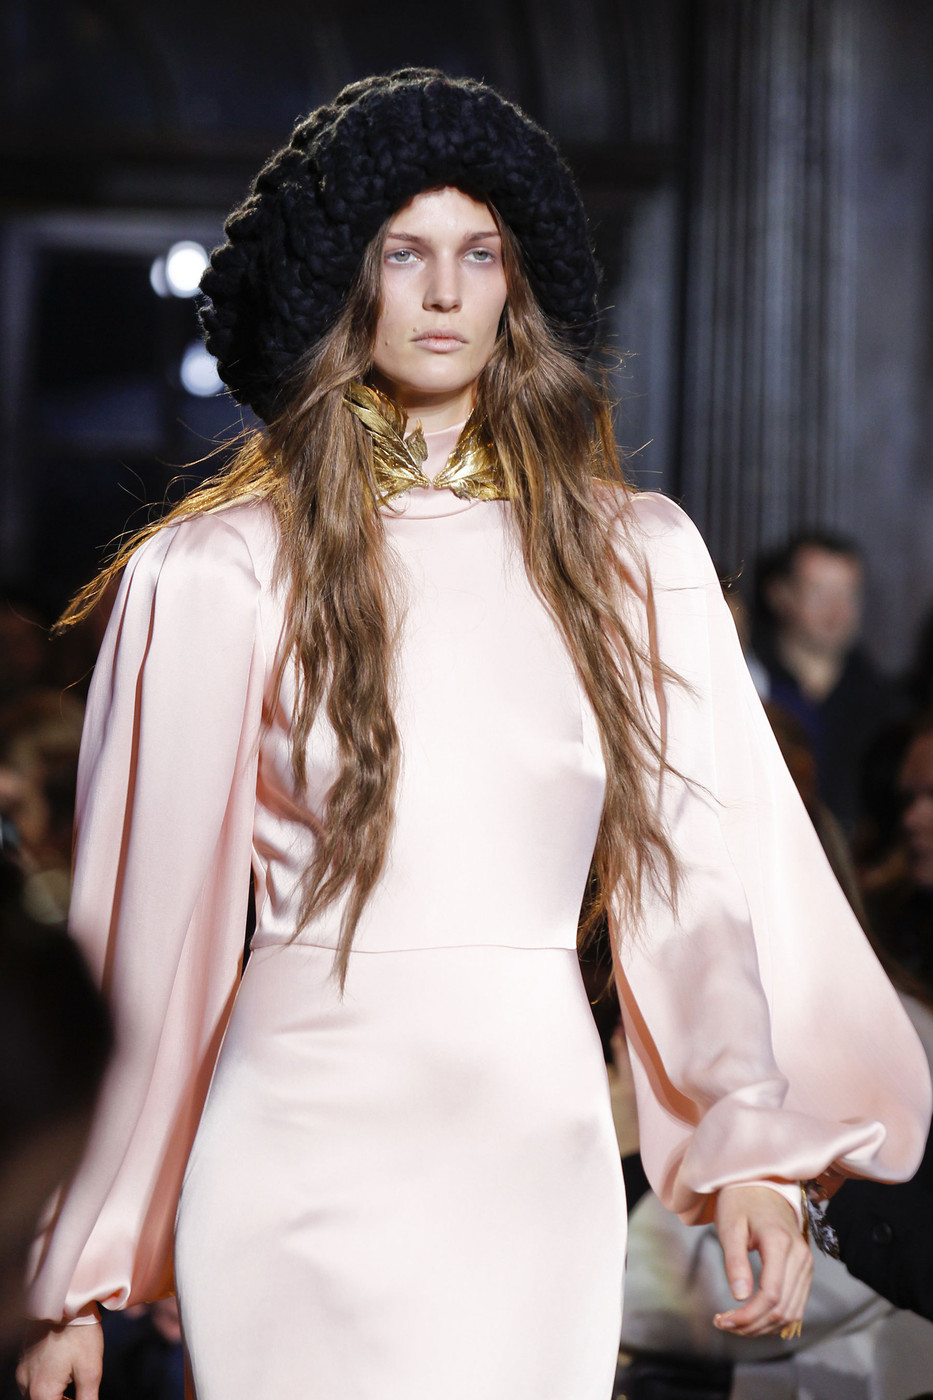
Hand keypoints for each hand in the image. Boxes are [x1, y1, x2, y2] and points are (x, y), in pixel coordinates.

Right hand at [16, 1318, 102, 1399]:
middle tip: (80, 1393)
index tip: (84, 1397)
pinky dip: (47, 1382)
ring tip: (73, 1381)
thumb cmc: (79, 1333)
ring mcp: (22, 1370)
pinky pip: (33, 1380)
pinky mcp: (24, 1358)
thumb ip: (87, 1398)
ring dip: (53, 1394)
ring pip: (36, 1395)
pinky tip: (63, 1370)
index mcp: (41, 1391)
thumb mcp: (90, 1369)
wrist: (66, 1298)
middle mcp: (26, 1383)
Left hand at [712, 1185, 812, 1337]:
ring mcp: (806, 1264)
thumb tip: (740, 1297)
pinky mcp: (805, 1269)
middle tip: (724, 1324)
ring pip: (791, 1312)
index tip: (723, 1320)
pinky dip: (775, 1318)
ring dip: (764, 1326)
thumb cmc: (741, 1201)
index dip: (748, 1315)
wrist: (763, 1184)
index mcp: (780, 1243)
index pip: (771, 1294)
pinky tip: (754, 1317)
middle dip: (752, 1325)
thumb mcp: (730, 1226)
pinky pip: (795, 1304)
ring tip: (736, 1324)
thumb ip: (735, 1261)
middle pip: (782, 1308)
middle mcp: (800, 1256)